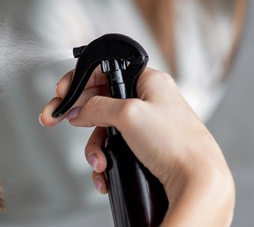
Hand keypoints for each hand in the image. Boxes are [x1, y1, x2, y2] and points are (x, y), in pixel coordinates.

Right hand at [40, 68, 234, 226]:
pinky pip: (116, 148)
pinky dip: (105, 159)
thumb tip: (78, 111)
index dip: (80, 80)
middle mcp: (149, 100)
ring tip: (97, 162)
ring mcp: (148, 125)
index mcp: (149, 81)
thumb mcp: (129, 114)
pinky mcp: (147, 148)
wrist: (198, 183)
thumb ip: (97, 106)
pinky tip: (104, 172)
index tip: (61, 93)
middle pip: (100, 100)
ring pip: (105, 129)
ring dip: (94, 146)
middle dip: (79, 116)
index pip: (105, 70)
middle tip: (55, 120)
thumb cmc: (176, 144)